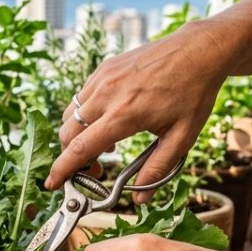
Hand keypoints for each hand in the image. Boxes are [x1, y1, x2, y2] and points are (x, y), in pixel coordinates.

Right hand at [48, 23, 235, 201]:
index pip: (80, 149)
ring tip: (107, 146)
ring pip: (70, 114)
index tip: (52, 184)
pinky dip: (86, 116)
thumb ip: (157, 170)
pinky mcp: (105, 68)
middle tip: (95, 171)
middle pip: (67, 133)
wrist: (199, 51)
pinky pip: (82, 97)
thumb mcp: (182, 138)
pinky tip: (109, 121)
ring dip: (78, 136)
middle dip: (70, 157)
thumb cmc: (194, 94)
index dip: (62, 170)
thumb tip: (140, 200)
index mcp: (125, 115)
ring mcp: (103, 78)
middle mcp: (107, 94)